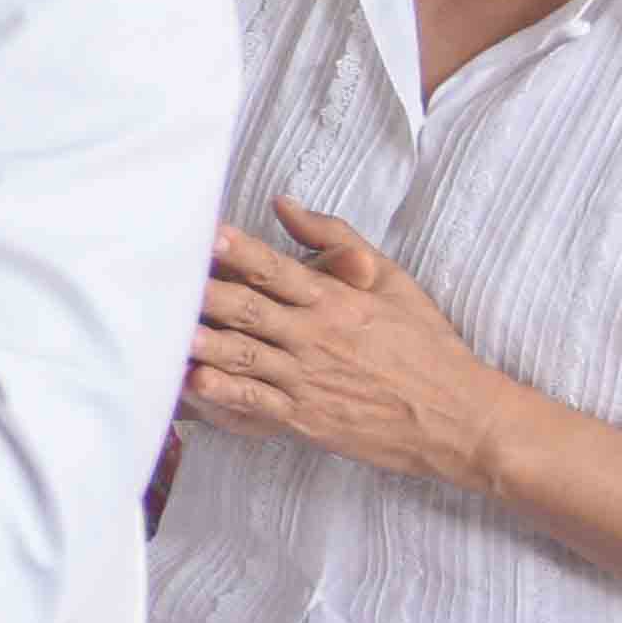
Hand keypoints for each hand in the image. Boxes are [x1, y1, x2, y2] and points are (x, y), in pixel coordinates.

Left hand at [190, 203, 510, 487]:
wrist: (461, 418)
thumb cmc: (427, 346)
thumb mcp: (394, 281)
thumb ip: (337, 239)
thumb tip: (284, 203)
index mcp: (336, 301)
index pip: (276, 269)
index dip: (238, 251)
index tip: (206, 234)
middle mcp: (316, 337)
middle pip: (248, 309)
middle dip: (203, 294)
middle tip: (160, 279)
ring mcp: (308, 380)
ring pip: (244, 355)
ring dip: (202, 343)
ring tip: (164, 330)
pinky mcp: (306, 418)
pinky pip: (257, 403)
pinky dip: (225, 394)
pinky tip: (195, 383)